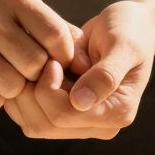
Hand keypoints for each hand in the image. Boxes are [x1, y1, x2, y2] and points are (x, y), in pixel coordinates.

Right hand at [0, 0, 78, 111]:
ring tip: (8, 77)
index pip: (54, 34)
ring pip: (12, 86)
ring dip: (16, 90)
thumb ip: (62, 34)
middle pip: (34, 64)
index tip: (58, 62)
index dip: (63, 56)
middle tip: (30, 73)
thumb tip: (89, 64)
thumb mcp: (27, 15)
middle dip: (37, 75)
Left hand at [4, 0, 154, 138]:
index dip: (48, 88)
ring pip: (34, 124)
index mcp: (118, 113)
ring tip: (41, 66)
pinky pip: (31, 117)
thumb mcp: (122, 45)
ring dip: (28, 93)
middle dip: (34, 92)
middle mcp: (100, 126)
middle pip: (45, 125)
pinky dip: (26, 95)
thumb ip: (105, 74)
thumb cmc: (128, 30)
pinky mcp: (67, 117)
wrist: (128, 27)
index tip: (52, 60)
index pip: (64, 115)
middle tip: (42, 62)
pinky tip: (37, 72)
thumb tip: (80, 102)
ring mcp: (82, 124)